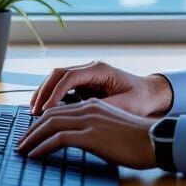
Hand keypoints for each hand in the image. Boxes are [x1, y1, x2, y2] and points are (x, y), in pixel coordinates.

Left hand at [17, 98, 156, 169]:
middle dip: (31, 130)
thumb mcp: (113, 129)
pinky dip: (42, 147)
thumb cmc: (139, 139)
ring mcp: (89, 121)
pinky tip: (35, 156)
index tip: (32, 133)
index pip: (60, 110)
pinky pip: (58, 139)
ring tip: (22, 150)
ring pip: (50, 125)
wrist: (155, 140)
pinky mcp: (91, 136)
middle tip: (20, 143)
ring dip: (32, 138)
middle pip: (50, 115)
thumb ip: (97, 130)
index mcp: (94, 105)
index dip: (42, 121)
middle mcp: (89, 108)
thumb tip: (84, 142)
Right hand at [29, 60, 172, 117]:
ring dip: (44, 93)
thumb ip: (103, 108)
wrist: (151, 94)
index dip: (55, 93)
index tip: (46, 110)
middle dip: (44, 92)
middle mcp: (90, 68)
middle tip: (34, 113)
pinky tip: (43, 110)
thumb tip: (80, 116)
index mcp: (100, 70)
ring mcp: (86, 74)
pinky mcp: (84, 83)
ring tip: (34, 112)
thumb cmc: (141, 100)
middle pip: (58, 74)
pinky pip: (62, 86)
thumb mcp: (125, 106)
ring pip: (57, 78)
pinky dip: (51, 96)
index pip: (69, 77)